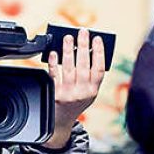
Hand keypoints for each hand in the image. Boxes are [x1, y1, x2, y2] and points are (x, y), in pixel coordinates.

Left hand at [42, 28, 105, 149]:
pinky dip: (54, 63)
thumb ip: (89, 75)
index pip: (99, 69)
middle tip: (82, 32)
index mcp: (93, 91)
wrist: (61, 121)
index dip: (99, 53)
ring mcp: (68, 94)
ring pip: (69, 68)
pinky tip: (54, 52)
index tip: (97, 39)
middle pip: (84, 65)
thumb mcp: (88, 92)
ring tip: (68, 37)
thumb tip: (87, 50)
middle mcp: (82, 93)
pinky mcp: (55, 94)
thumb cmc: (76, 102)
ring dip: (68, 50)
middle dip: (83, 46)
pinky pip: (54, 75)